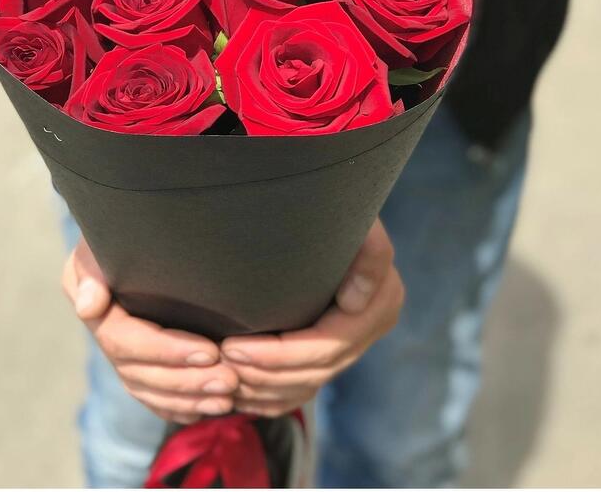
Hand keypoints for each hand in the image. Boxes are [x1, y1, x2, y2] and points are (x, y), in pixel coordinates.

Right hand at [62, 236, 239, 423]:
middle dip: (187, 381)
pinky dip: (184, 407)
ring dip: (191, 398)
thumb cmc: (121, 230)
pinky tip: (213, 408)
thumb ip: (92, 269)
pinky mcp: (144, 365)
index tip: (210, 350)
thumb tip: (89, 306)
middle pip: (142, 375)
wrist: (132, 233)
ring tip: (230, 395)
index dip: (167, 351)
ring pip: (152, 392)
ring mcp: (126, 356)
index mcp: (98, 311)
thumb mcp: (100, 240)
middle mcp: (109, 339)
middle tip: (230, 380)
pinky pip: (158, 399)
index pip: (127, 343)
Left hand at [220, 218, 403, 416]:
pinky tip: (237, 392)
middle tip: (218, 362)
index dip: (278, 354)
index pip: (326, 346)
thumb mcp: (358, 219)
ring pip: (306, 387)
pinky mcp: (334, 351)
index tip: (232, 345)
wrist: (335, 206)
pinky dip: (270, 396)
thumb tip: (354, 302)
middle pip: (315, 371)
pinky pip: (302, 390)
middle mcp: (371, 327)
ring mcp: (354, 343)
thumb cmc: (335, 205)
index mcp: (382, 300)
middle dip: (263, 372)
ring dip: (262, 389)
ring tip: (220, 377)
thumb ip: (369, 253)